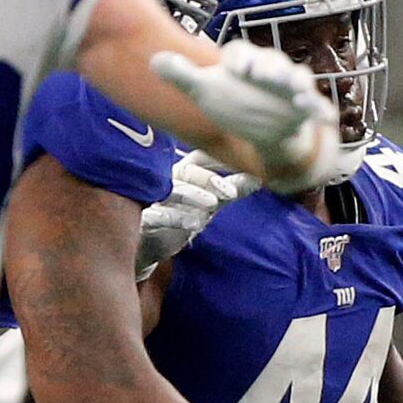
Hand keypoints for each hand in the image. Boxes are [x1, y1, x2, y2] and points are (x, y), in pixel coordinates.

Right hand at [135, 152, 250, 277]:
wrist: (147, 247)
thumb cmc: (179, 218)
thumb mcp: (208, 206)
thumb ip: (229, 192)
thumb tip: (259, 178)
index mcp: (184, 171)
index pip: (203, 155)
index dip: (222, 156)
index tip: (245, 162)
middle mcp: (168, 178)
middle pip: (189, 169)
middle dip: (210, 179)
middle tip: (232, 192)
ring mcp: (154, 197)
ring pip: (174, 189)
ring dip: (194, 195)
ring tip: (213, 204)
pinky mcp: (144, 218)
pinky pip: (158, 214)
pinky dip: (177, 217)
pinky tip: (195, 223)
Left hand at [154, 39, 352, 191]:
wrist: (262, 130)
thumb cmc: (234, 103)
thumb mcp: (205, 92)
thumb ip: (183, 76)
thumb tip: (154, 60)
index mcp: (244, 63)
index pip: (240, 55)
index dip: (239, 59)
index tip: (235, 68)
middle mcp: (269, 70)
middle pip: (272, 62)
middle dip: (270, 67)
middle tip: (264, 74)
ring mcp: (289, 88)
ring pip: (296, 79)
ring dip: (297, 84)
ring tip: (296, 92)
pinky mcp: (305, 107)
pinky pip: (317, 106)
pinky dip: (321, 110)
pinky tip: (326, 117)